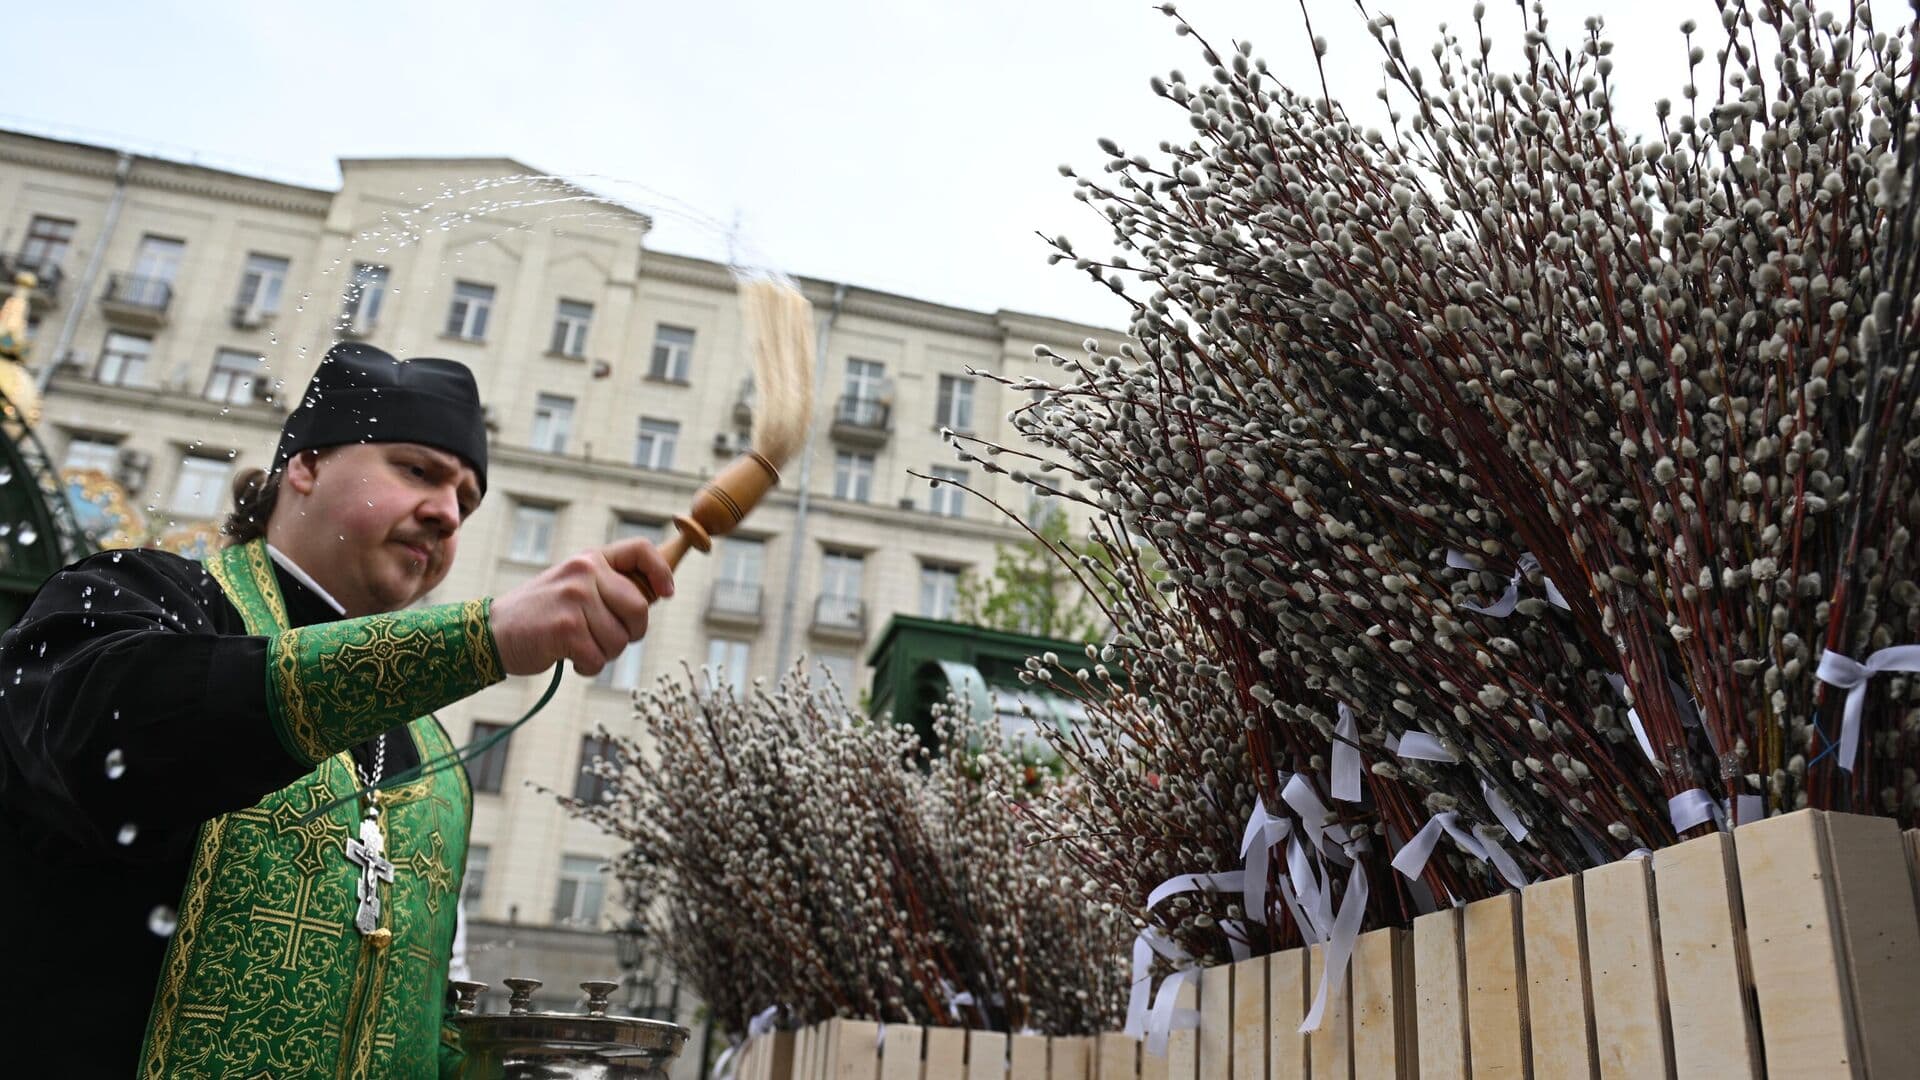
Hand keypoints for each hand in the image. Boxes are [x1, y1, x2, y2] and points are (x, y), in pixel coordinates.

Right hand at [488, 537, 675, 676]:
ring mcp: (575, 599)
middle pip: (640, 609)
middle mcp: (585, 572)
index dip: (661, 572)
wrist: (491, 632)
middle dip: (630, 633)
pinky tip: (569, 657)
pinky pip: (599, 659)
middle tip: (604, 637)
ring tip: (578, 645)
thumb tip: (658, 593)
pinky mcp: (566, 629)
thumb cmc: (541, 615)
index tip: (666, 594)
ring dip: (604, 654)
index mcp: (590, 559)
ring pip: (620, 640)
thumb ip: (610, 587)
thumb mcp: (574, 587)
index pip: (640, 550)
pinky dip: (588, 667)